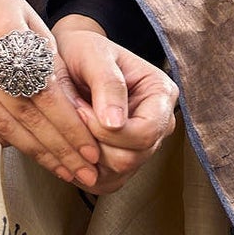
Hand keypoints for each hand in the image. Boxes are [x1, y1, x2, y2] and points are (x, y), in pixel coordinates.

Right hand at [0, 0, 108, 189]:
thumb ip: (47, 59)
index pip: (45, 94)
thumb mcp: (26, 16)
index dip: (71, 127)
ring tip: (62, 170)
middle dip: (59, 148)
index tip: (93, 151)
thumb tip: (75, 109)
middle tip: (87, 173)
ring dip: (34, 152)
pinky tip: (22, 151)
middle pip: (25, 116)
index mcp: (4, 35)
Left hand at [50, 14, 179, 194]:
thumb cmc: (84, 52)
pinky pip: (105, 182)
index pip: (145, 132)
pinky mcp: (124, 164)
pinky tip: (72, 141)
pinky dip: (83, 167)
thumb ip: (107, 84)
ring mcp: (143, 147)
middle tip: (73, 113)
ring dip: (85, 152)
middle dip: (93, 140)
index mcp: (161, 95)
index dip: (107, 130)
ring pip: (117, 173)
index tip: (80, 109)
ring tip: (73, 122)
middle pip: (131, 158)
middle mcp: (159, 125)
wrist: (72, 60)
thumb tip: (116, 124)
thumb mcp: (93, 54)